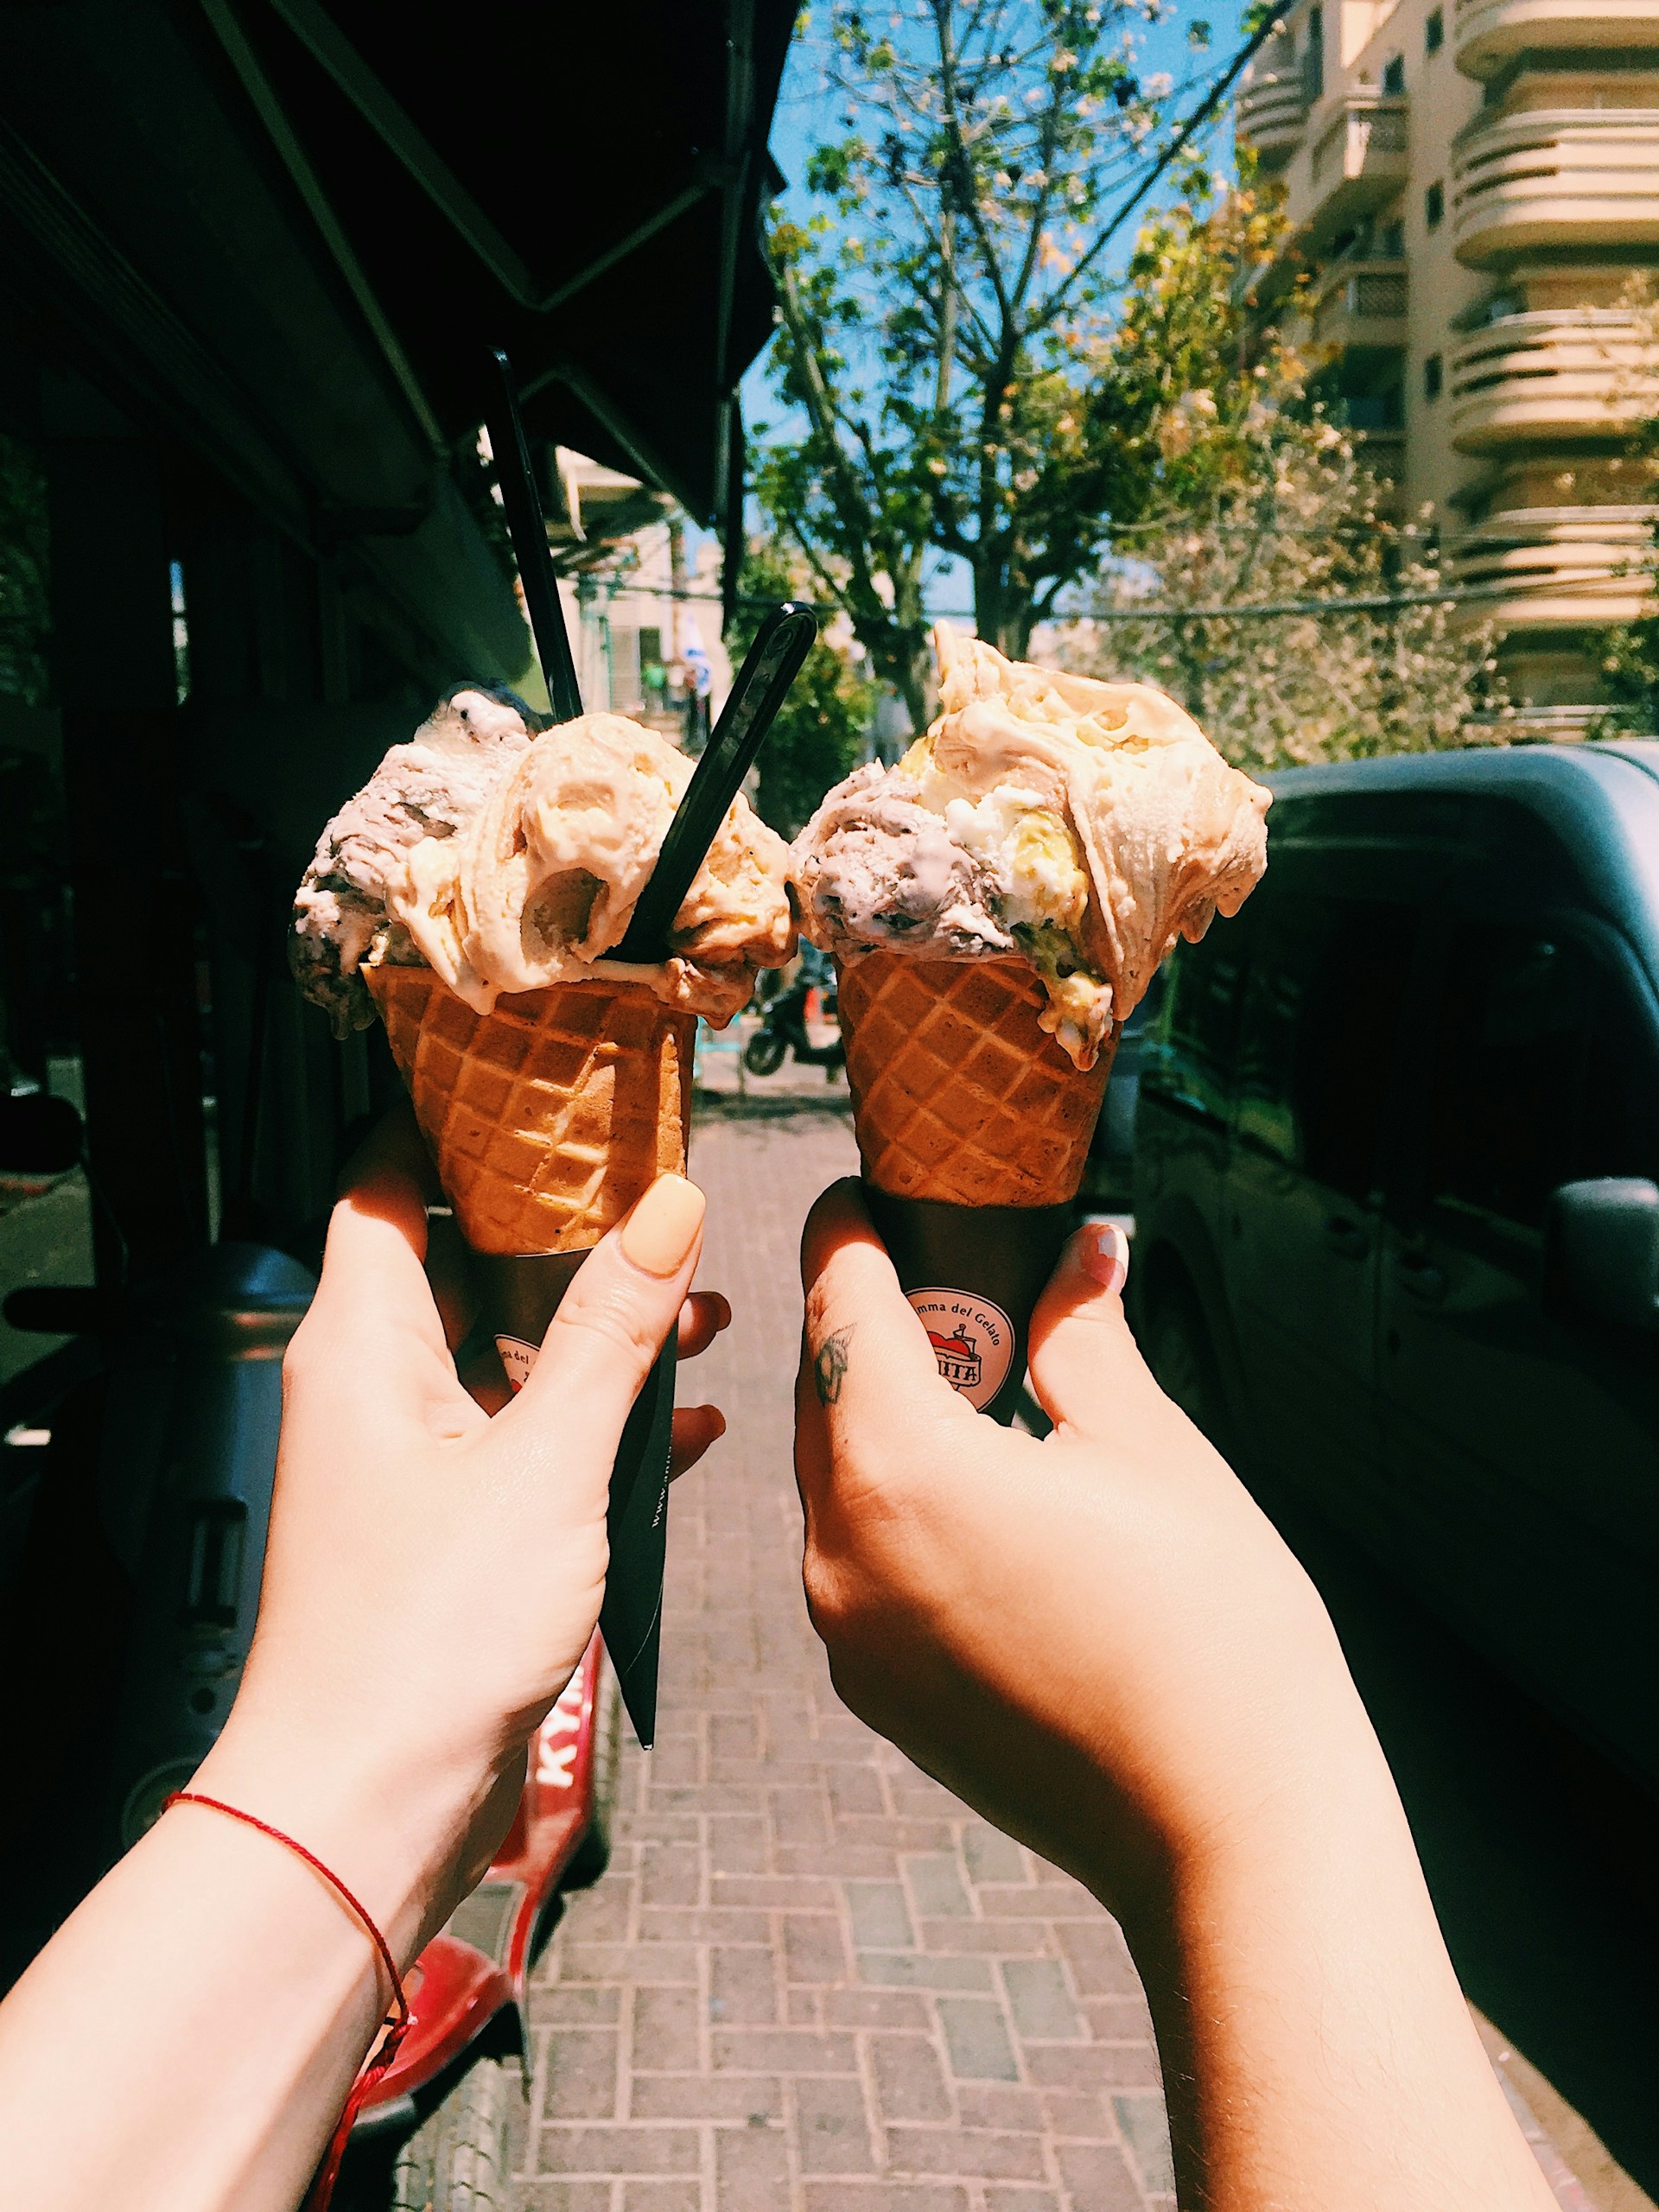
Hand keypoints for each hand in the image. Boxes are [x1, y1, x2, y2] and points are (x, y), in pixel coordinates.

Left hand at [193, 1111, 726, 1956]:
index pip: (387, 1183)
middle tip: (662, 1194)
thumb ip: (612, 1327)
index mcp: (363, 1342)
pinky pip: (528, 1446)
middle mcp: (374, 1388)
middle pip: (469, 1264)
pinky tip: (684, 1427)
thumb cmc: (422, 1635)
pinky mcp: (449, 1532)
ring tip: (704, 1312)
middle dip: (569, 1234)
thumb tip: (669, 1201)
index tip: (539, 1083)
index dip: (455, 1124)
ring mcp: (411, 1462)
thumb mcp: (545, 1459)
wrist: (369, 1805)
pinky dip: (598, 1429)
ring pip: (511, 1358)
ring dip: (601, 1337)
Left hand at [795, 1179, 1338, 1913]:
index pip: (842, 1307)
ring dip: (878, 1418)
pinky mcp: (875, 1693)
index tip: (866, 1194)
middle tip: (942, 1279)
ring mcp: (848, 1636)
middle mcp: (840, 1553)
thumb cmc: (1212, 1636)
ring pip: (831, 1479)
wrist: (1231, 1834)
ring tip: (970, 1385)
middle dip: (870, 1324)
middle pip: (822, 1392)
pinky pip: (852, 1559)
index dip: (852, 1234)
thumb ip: (1083, 1335)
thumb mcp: (1151, 1448)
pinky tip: (974, 1492)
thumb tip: (1080, 1253)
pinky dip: (892, 1504)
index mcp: (900, 1470)